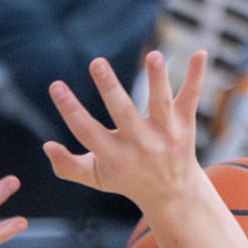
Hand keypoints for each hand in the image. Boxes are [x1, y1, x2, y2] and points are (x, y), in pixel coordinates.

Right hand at [46, 50, 205, 214]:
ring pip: (160, 103)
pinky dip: (197, 76)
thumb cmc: (127, 179)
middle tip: (96, 63)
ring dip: (157, 79)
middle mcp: (139, 145)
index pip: (87, 131)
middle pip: (123, 113)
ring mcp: (164, 133)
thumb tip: (46, 147)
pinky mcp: (184, 123)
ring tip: (153, 56)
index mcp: (114, 157)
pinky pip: (191, 97)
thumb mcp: (97, 178)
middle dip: (110, 88)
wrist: (172, 195)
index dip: (69, 109)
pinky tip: (201, 53)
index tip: (56, 86)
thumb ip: (69, 167)